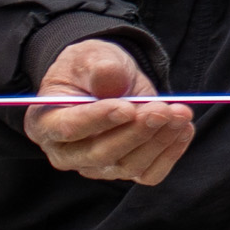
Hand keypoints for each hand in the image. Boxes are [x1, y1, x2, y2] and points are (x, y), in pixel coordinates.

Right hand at [27, 36, 192, 185]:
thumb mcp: (91, 56)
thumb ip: (99, 67)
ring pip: (129, 165)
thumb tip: (110, 78)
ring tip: (180, 112)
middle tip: (162, 109)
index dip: (98, 120)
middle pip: (101, 154)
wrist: (108, 80)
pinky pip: (149, 173)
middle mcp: (67, 152)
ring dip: (159, 140)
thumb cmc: (91, 69)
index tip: (127, 107)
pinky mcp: (125, 170)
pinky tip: (183, 129)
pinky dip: (170, 154)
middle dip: (136, 132)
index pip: (69, 129)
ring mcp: (96, 166)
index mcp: (45, 123)